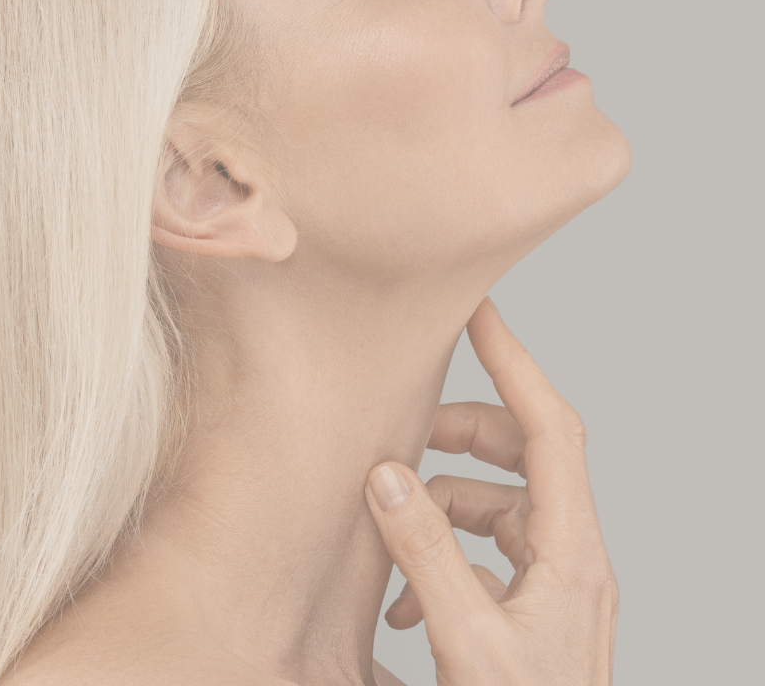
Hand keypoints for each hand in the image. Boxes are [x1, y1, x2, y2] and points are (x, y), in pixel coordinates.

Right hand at [365, 298, 617, 684]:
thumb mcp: (470, 644)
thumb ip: (427, 556)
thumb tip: (387, 475)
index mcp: (572, 553)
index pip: (550, 428)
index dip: (515, 363)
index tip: (478, 313)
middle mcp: (570, 556)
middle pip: (521, 455)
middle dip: (461, 434)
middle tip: (403, 427)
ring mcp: (553, 581)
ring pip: (498, 500)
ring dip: (442, 497)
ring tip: (389, 517)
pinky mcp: (532, 604)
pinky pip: (488, 546)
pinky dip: (445, 545)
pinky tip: (407, 591)